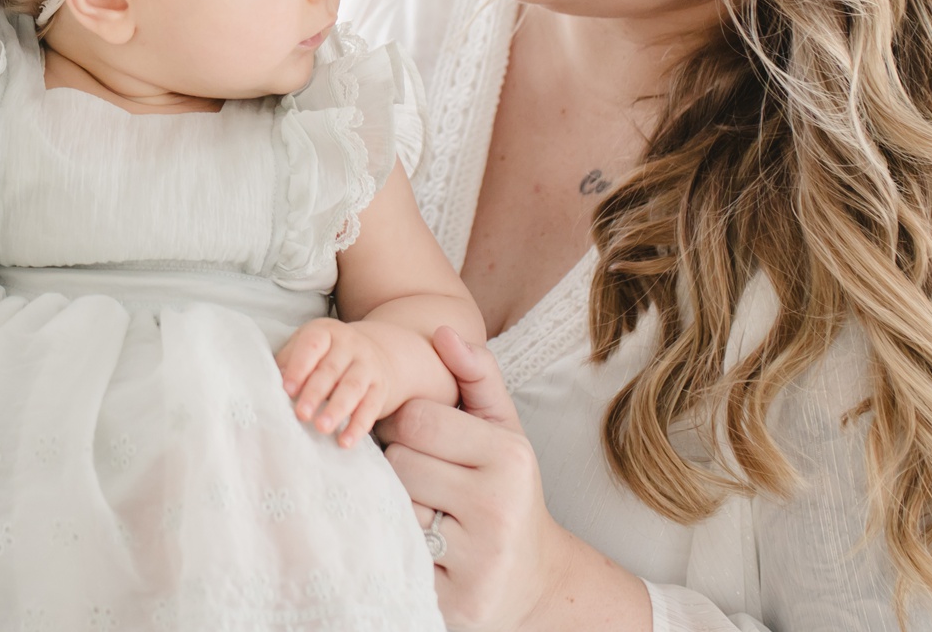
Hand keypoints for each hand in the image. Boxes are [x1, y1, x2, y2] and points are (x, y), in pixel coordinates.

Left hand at [277, 317, 405, 447]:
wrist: (380, 350)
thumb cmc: (329, 353)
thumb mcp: (308, 346)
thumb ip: (289, 361)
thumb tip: (268, 382)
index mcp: (326, 332)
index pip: (312, 346)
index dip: (299, 367)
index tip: (287, 389)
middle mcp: (349, 345)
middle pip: (331, 369)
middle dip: (315, 393)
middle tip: (301, 414)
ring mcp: (367, 366)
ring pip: (353, 387)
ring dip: (337, 409)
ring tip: (322, 428)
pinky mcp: (380, 388)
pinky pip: (371, 408)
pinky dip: (358, 426)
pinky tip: (345, 442)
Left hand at [378, 327, 647, 631]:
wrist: (536, 579)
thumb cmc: (507, 489)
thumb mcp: (504, 430)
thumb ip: (477, 376)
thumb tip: (442, 331)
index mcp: (509, 457)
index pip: (416, 420)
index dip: (405, 425)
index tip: (420, 440)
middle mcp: (497, 507)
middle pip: (399, 465)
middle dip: (403, 469)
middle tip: (426, 482)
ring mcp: (477, 560)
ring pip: (394, 509)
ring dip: (400, 509)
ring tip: (429, 512)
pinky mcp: (454, 600)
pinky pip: (397, 557)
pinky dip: (402, 550)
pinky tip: (428, 549)